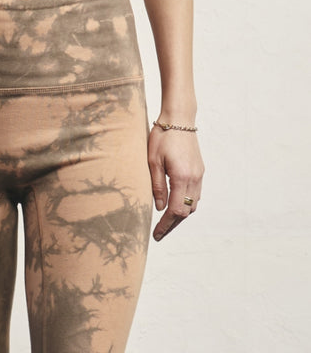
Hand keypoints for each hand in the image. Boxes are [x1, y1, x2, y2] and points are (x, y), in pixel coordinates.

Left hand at [148, 125, 203, 241]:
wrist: (179, 117)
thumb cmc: (162, 136)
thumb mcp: (153, 161)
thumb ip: (157, 186)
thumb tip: (159, 208)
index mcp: (182, 177)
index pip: (175, 211)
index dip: (166, 225)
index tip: (156, 234)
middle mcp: (194, 179)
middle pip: (186, 212)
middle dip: (173, 225)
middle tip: (159, 233)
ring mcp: (199, 174)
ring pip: (193, 204)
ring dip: (180, 215)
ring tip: (166, 222)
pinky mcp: (199, 170)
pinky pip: (195, 194)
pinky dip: (186, 203)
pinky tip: (175, 204)